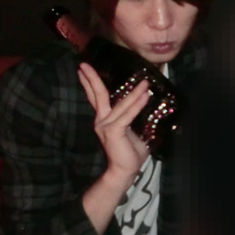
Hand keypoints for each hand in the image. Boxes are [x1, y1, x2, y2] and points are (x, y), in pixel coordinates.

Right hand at [78, 63, 150, 182]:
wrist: (124, 170)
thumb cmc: (130, 152)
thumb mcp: (134, 131)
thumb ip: (136, 118)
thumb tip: (150, 107)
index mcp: (105, 120)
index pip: (96, 98)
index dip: (90, 83)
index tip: (84, 70)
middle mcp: (102, 120)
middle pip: (98, 95)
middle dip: (91, 78)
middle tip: (84, 64)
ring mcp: (106, 126)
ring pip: (121, 104)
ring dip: (134, 92)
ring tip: (144, 82)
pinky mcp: (114, 131)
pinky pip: (128, 115)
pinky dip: (137, 105)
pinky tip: (145, 96)